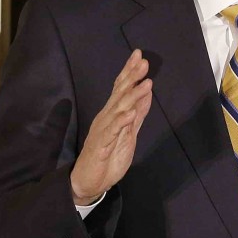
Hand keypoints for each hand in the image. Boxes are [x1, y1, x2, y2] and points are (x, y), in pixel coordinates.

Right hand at [70, 49, 151, 205]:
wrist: (89, 182)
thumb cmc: (108, 156)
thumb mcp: (129, 132)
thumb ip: (138, 113)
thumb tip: (147, 91)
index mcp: (112, 113)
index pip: (121, 88)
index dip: (129, 72)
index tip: (139, 55)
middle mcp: (106, 117)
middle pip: (119, 93)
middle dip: (131, 77)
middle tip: (143, 61)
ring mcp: (103, 130)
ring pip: (118, 109)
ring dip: (132, 96)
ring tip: (146, 83)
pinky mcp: (101, 145)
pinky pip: (112, 131)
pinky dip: (121, 122)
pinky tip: (130, 114)